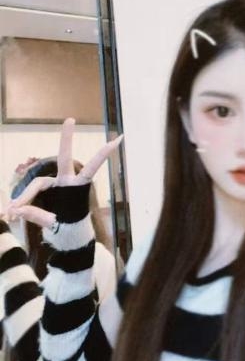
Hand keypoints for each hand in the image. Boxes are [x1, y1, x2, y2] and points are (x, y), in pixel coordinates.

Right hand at [1, 118, 122, 227]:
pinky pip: (31, 194)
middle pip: (63, 157)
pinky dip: (21, 204)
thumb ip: (38, 216)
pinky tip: (10, 214)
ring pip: (36, 185)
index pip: (90, 168)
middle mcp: (67, 182)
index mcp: (77, 188)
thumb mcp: (55, 227)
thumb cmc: (68, 232)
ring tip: (10, 215)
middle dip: (66, 138)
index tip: (118, 139)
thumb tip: (18, 210)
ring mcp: (56, 186)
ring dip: (23, 199)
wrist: (68, 241)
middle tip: (70, 119)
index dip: (102, 154)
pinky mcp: (47, 191)